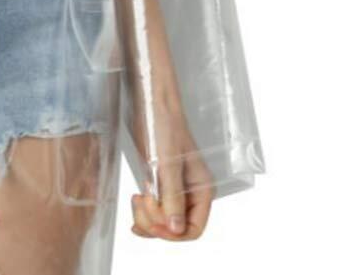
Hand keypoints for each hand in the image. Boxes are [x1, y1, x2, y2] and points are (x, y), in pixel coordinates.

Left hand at [129, 106, 214, 240]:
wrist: (152, 104)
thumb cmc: (164, 127)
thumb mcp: (167, 163)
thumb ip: (172, 197)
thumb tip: (176, 229)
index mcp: (202, 190)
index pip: (194, 229)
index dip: (173, 233)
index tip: (154, 222)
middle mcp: (191, 193)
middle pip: (176, 228)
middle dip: (156, 223)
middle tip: (140, 201)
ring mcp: (176, 189)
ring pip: (164, 221)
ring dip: (148, 218)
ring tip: (136, 199)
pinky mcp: (161, 182)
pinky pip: (156, 208)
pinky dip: (144, 212)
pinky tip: (136, 202)